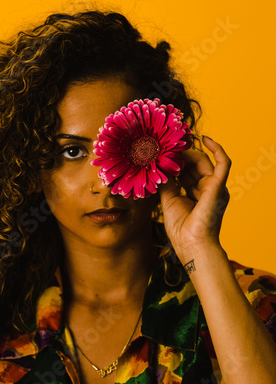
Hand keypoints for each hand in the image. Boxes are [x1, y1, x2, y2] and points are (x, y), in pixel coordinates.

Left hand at [159, 136, 230, 263]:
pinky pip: (224, 162)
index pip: (187, 170)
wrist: (191, 245)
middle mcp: (209, 188)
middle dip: (179, 156)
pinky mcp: (219, 186)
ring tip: (172, 150)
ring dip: (187, 154)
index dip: (176, 161)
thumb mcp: (169, 200)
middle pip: (194, 164)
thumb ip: (167, 182)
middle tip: (164, 149)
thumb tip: (159, 166)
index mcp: (198, 193)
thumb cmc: (181, 229)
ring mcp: (216, 187)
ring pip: (203, 160)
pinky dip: (217, 148)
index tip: (162, 152)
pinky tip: (204, 138)